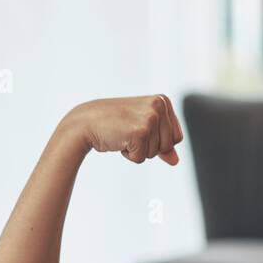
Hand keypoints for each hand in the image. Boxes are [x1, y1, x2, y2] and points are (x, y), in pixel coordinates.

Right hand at [65, 94, 183, 164]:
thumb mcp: (142, 128)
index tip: (139, 128)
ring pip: (155, 153)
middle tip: (130, 132)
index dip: (158, 141)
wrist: (86, 122)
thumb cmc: (114, 124)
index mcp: (163, 101)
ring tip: (124, 134)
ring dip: (138, 150)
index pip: (176, 137)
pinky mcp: (140, 132)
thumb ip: (162, 143)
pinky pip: (142, 158)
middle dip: (149, 147)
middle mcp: (159, 105)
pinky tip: (119, 139)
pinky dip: (130, 155)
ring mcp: (150, 118)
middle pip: (168, 146)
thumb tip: (175, 161)